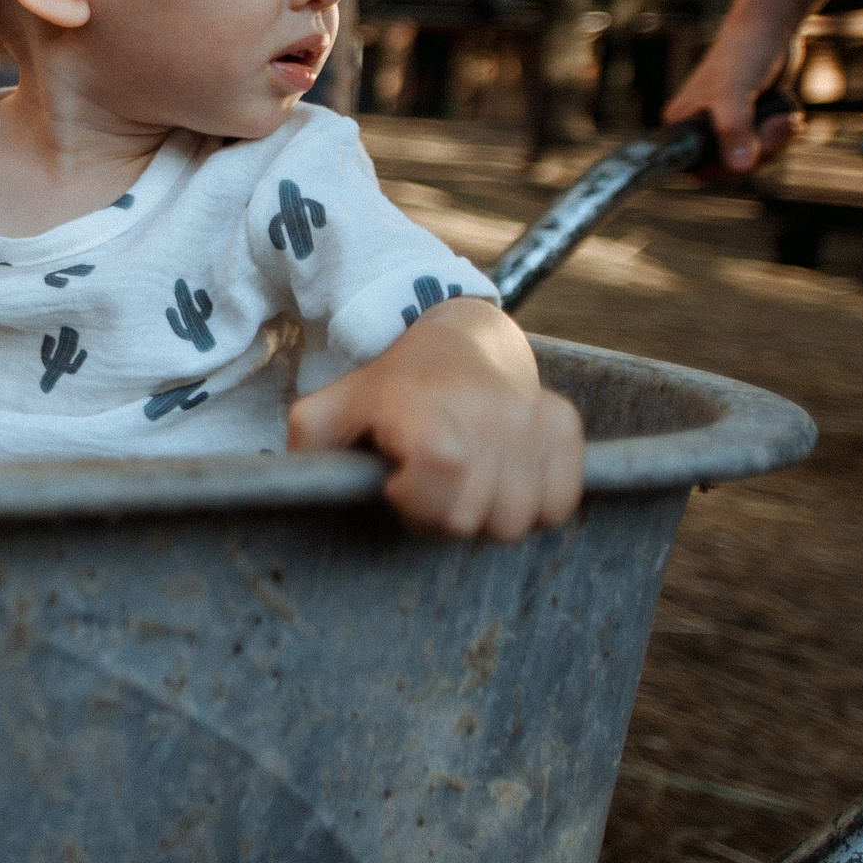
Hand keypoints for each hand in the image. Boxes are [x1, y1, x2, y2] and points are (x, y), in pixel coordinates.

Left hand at [287, 298, 583, 540]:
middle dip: (450, 513)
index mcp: (432, 421)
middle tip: (434, 480)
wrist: (458, 338)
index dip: (416, 505)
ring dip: (492, 510)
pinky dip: (536, 500)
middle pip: (479, 523)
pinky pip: (561, 503)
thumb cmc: (390, 385)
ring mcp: (534, 421)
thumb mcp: (334, 406)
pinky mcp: (566, 424)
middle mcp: (493, 419)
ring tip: (467, 477)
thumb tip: (296, 484)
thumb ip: (310, 444)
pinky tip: (504, 473)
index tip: (402, 481)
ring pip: (522, 521)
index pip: (439, 506)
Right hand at [665, 22, 804, 174]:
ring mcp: (726, 128)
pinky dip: (780, 138)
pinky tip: (787, 118)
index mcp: (682, 123)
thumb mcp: (734, 92)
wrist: (770, 29)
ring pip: (751, 160)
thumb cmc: (743, 53)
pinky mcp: (748, 125)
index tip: (748, 153)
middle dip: (760, 151)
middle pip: (729, 167)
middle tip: (778, 125)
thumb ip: (734, 128)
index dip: (723, 168)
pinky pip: (764, 150)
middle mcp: (700, 129)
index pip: (695, 167)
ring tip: (786, 118)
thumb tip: (740, 166)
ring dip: (776, 143)